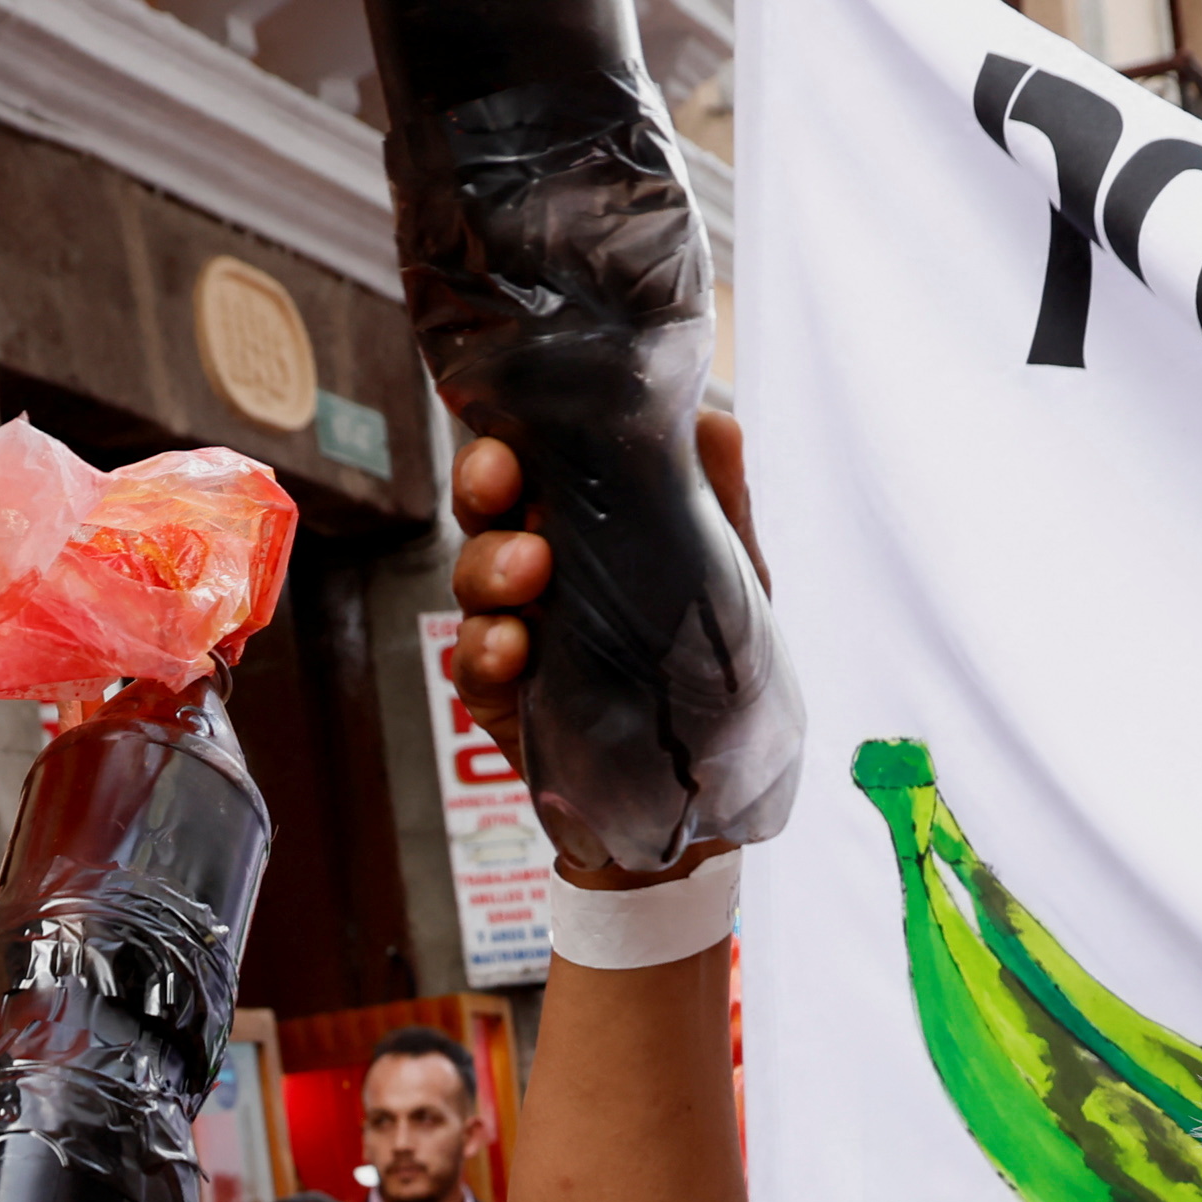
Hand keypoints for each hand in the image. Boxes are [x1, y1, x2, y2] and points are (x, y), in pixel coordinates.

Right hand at [444, 410, 760, 800]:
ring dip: (488, 565)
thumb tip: (716, 423)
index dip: (508, 441)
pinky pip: (471, 666)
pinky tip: (511, 647)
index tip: (512, 435)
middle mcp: (536, 570)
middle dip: (481, 487)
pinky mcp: (502, 698)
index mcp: (580, 526)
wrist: (709, 779)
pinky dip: (484, 650)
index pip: (529, 466)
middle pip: (484, 511)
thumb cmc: (711, 662)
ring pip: (471, 580)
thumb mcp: (730, 580)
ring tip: (527, 570)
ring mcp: (512, 630)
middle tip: (500, 482)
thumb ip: (721, 507)